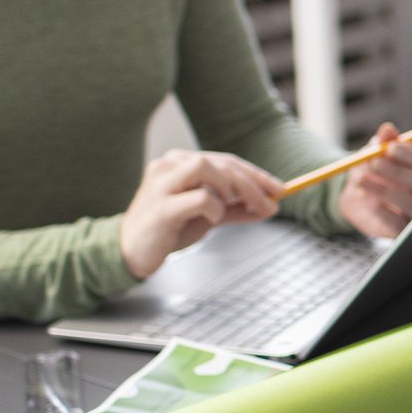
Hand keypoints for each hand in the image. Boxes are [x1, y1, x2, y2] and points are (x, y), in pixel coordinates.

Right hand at [119, 150, 283, 278]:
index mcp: (181, 161)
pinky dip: (215, 208)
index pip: (227, 160)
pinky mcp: (161, 207)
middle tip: (271, 204)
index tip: (280, 190)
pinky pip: (199, 198)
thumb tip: (271, 206)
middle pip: (221, 163)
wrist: (130, 251)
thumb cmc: (169, 229)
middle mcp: (169, 164)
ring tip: (231, 207)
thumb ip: (237, 209)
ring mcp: (162, 183)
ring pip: (206, 167)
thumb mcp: (208, 216)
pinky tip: (212, 220)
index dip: (256, 174)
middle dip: (253, 184)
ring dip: (230, 188)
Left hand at [337, 124, 411, 238]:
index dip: (410, 154)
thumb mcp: (380, 155)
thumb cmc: (379, 174)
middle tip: (373, 162)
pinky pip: (398, 224)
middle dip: (396, 171)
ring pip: (410, 203)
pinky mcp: (408, 234)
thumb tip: (387, 129)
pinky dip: (382, 211)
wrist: (361, 202)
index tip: (389, 147)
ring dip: (383, 189)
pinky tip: (367, 200)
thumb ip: (386, 142)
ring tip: (361, 180)